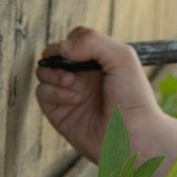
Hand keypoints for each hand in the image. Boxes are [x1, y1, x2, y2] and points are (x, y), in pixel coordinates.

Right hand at [33, 27, 164, 159]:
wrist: (133, 136)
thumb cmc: (134, 99)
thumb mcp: (122, 58)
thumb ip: (93, 41)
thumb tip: (63, 47)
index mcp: (98, 61)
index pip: (73, 40)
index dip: (71, 42)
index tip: (81, 51)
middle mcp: (82, 77)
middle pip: (53, 54)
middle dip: (56, 55)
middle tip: (71, 67)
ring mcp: (69, 94)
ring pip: (43, 72)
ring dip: (54, 74)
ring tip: (71, 82)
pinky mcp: (59, 113)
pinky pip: (42, 94)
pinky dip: (55, 93)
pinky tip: (75, 100)